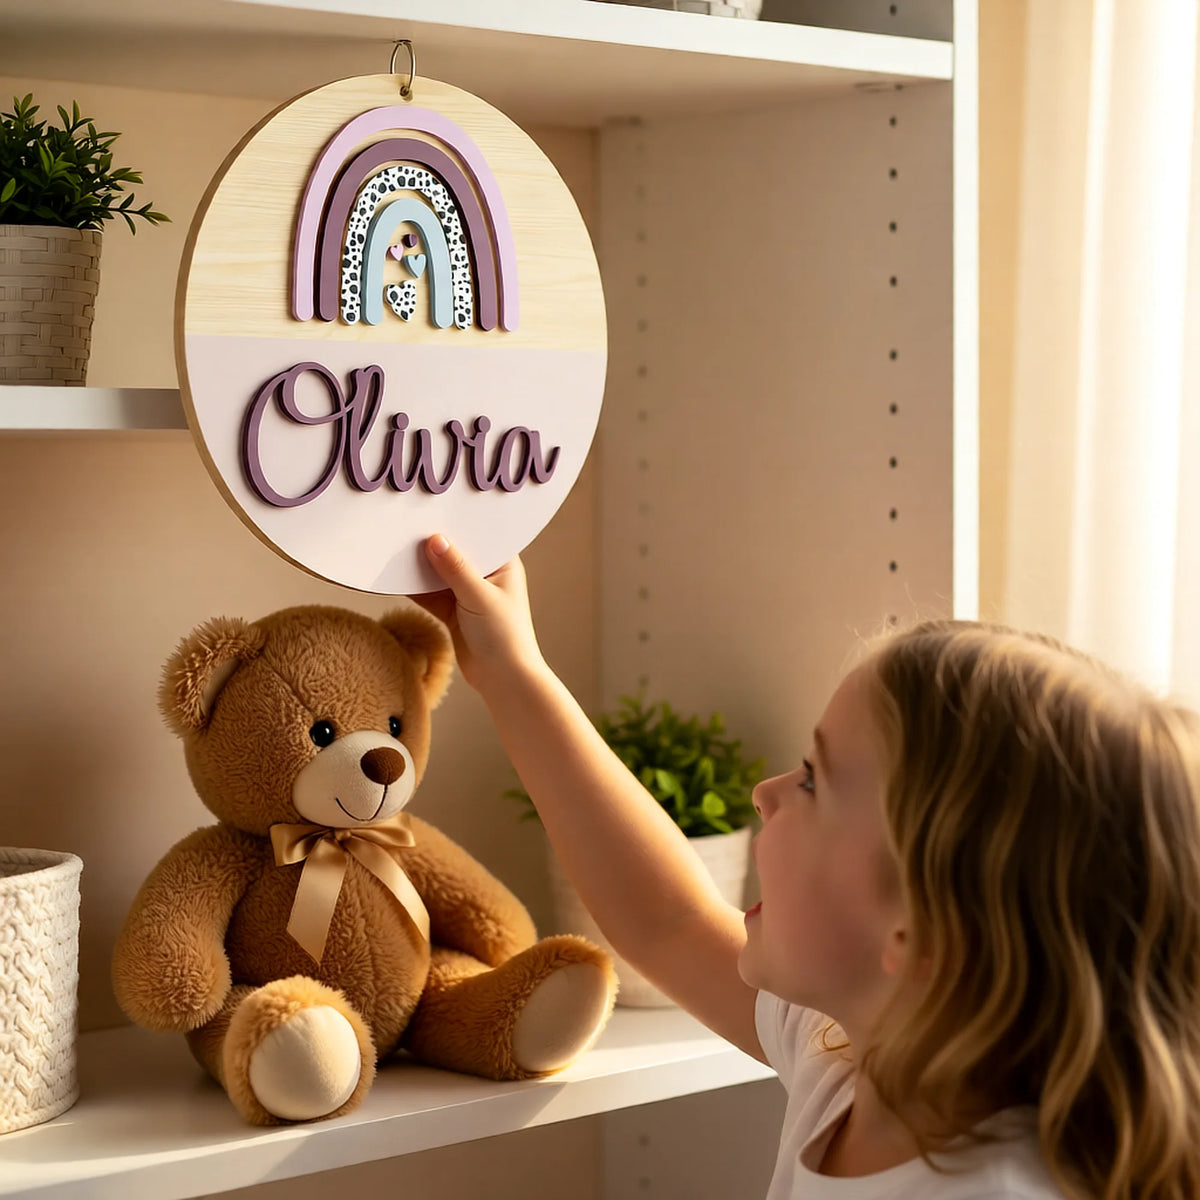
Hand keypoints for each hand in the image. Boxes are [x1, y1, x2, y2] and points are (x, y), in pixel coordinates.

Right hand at [409, 535, 545, 693]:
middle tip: (406, 527)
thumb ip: (455, 568)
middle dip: (433, 545)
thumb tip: (434, 539)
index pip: (478, 536)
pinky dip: (416, 589)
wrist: (503, 680)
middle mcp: (486, 576)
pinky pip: (431, 595)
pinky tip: (395, 579)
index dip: (457, 524)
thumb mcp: (478, 596)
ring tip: (395, 550)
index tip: (432, 510)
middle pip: (455, 554)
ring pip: (440, 575)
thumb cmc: (504, 636)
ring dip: (421, 568)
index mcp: (503, 564)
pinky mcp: (454, 613)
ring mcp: (469, 594)